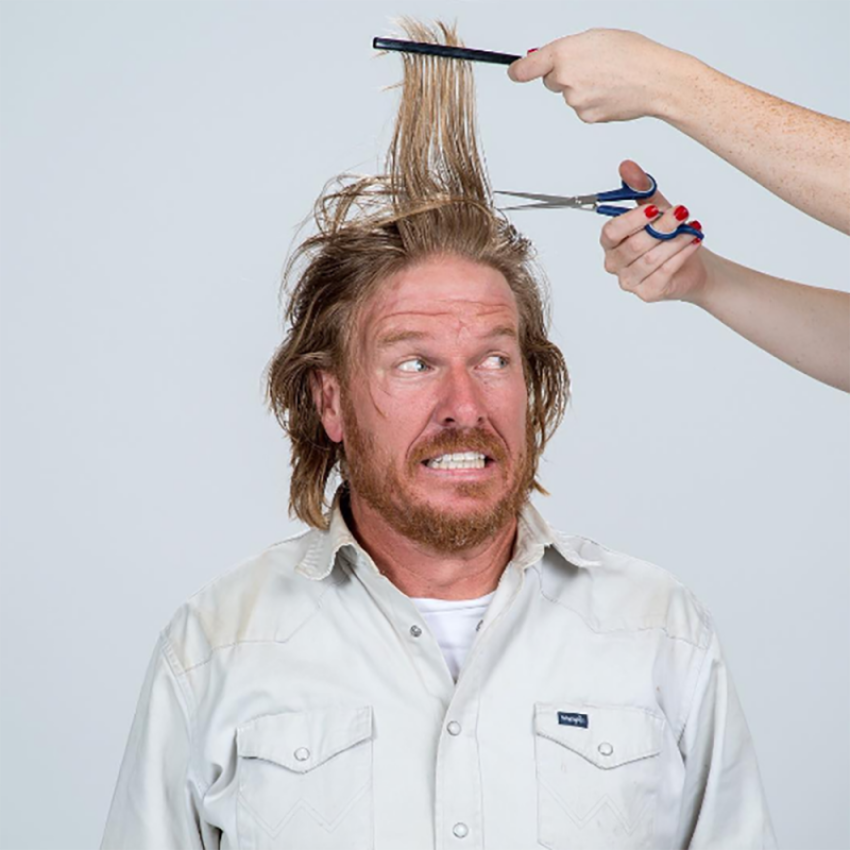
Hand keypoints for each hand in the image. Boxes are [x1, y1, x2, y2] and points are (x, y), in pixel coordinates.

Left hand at [507, 29, 690, 122]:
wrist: (655, 80)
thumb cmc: (632, 54)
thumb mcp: (595, 38)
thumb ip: (568, 49)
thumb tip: (549, 59)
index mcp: (564, 54)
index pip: (528, 68)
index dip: (518, 70)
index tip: (514, 72)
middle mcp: (565, 79)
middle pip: (550, 81)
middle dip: (563, 75)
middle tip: (590, 67)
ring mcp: (574, 101)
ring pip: (568, 95)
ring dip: (582, 88)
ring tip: (608, 78)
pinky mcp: (586, 117)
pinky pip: (582, 108)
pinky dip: (592, 101)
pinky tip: (610, 92)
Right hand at [601, 160, 707, 302]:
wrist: (693, 263)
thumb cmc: (669, 236)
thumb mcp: (656, 208)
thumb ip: (640, 188)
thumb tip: (627, 166)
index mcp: (611, 242)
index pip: (611, 232)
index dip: (631, 221)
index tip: (653, 209)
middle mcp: (615, 263)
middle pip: (633, 245)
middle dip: (661, 227)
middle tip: (682, 213)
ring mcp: (629, 281)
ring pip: (650, 259)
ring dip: (674, 241)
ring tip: (692, 229)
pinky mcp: (648, 292)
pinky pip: (663, 272)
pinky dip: (680, 255)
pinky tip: (693, 242)